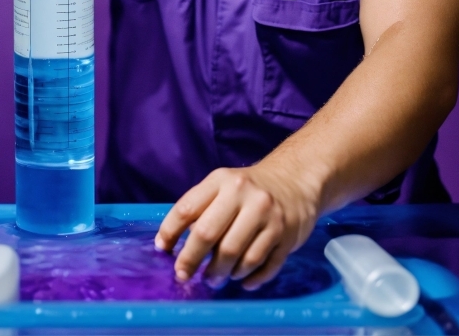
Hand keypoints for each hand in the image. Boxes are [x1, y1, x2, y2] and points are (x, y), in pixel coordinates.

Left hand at [154, 161, 319, 290]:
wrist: (294, 180)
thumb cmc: (248, 189)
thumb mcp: (222, 185)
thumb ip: (201, 208)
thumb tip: (174, 245)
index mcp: (223, 180)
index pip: (187, 208)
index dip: (170, 232)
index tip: (164, 250)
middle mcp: (246, 195)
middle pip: (209, 235)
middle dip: (191, 260)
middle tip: (184, 275)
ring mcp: (269, 216)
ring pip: (237, 256)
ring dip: (221, 273)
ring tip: (215, 277)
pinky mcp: (287, 236)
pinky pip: (263, 267)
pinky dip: (249, 279)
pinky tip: (240, 279)